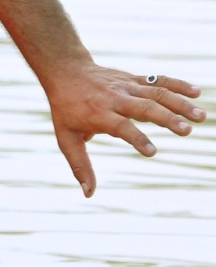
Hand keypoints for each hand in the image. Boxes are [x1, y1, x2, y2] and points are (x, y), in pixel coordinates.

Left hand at [42, 61, 203, 196]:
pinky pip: (157, 80)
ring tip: (201, 116)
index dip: (136, 138)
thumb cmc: (67, 109)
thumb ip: (80, 165)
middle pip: (144, 107)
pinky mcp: (134, 79)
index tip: (152, 152)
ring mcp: (127, 87)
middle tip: (187, 131)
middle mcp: (116, 99)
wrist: (66, 72)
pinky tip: (196, 93)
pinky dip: (177, 84)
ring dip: (179, 103)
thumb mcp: (66, 138)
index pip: (121, 127)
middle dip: (166, 118)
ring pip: (156, 93)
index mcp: (99, 114)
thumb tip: (89, 193)